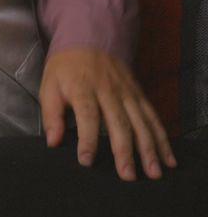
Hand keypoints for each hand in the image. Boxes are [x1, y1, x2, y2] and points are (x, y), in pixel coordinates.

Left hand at [40, 45, 176, 179]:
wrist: (89, 41)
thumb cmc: (65, 69)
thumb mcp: (49, 86)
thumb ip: (51, 115)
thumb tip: (53, 142)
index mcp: (83, 88)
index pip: (87, 115)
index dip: (88, 139)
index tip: (86, 161)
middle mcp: (109, 91)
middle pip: (119, 123)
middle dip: (124, 151)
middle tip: (127, 176)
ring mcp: (128, 94)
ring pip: (141, 123)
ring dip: (149, 150)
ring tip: (153, 173)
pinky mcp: (140, 96)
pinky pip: (153, 119)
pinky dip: (163, 139)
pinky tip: (168, 159)